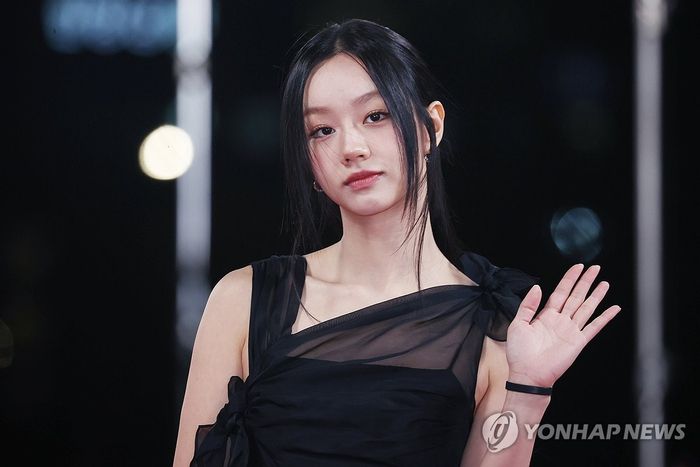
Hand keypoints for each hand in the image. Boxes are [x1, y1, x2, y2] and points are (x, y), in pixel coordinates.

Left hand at [505, 264, 621, 387]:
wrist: (528, 374)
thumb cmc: (520, 353)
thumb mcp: (518, 324)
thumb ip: (528, 305)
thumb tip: (537, 287)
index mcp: (545, 315)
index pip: (560, 292)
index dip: (569, 279)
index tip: (577, 267)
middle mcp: (560, 321)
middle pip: (576, 296)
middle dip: (585, 282)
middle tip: (595, 268)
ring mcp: (571, 330)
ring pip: (586, 308)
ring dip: (596, 296)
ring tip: (604, 283)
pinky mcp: (578, 342)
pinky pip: (594, 327)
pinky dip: (605, 318)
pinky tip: (614, 309)